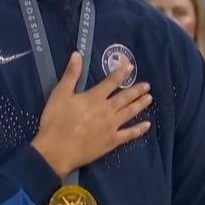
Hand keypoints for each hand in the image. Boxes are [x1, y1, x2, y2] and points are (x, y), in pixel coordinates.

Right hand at [31, 53, 152, 177]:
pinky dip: (139, 129)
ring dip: (140, 105)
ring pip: (130, 113)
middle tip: (147, 86)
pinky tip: (147, 125)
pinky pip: (129, 134)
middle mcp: (107, 110)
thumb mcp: (59, 94)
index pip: (111, 82)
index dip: (121, 73)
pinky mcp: (112, 141)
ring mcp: (112, 126)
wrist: (57, 149)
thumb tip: (77, 54)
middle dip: (136, 90)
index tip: (131, 67)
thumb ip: (71, 74)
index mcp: (94, 97)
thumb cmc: (55, 120)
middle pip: (125, 97)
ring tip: (149, 99)